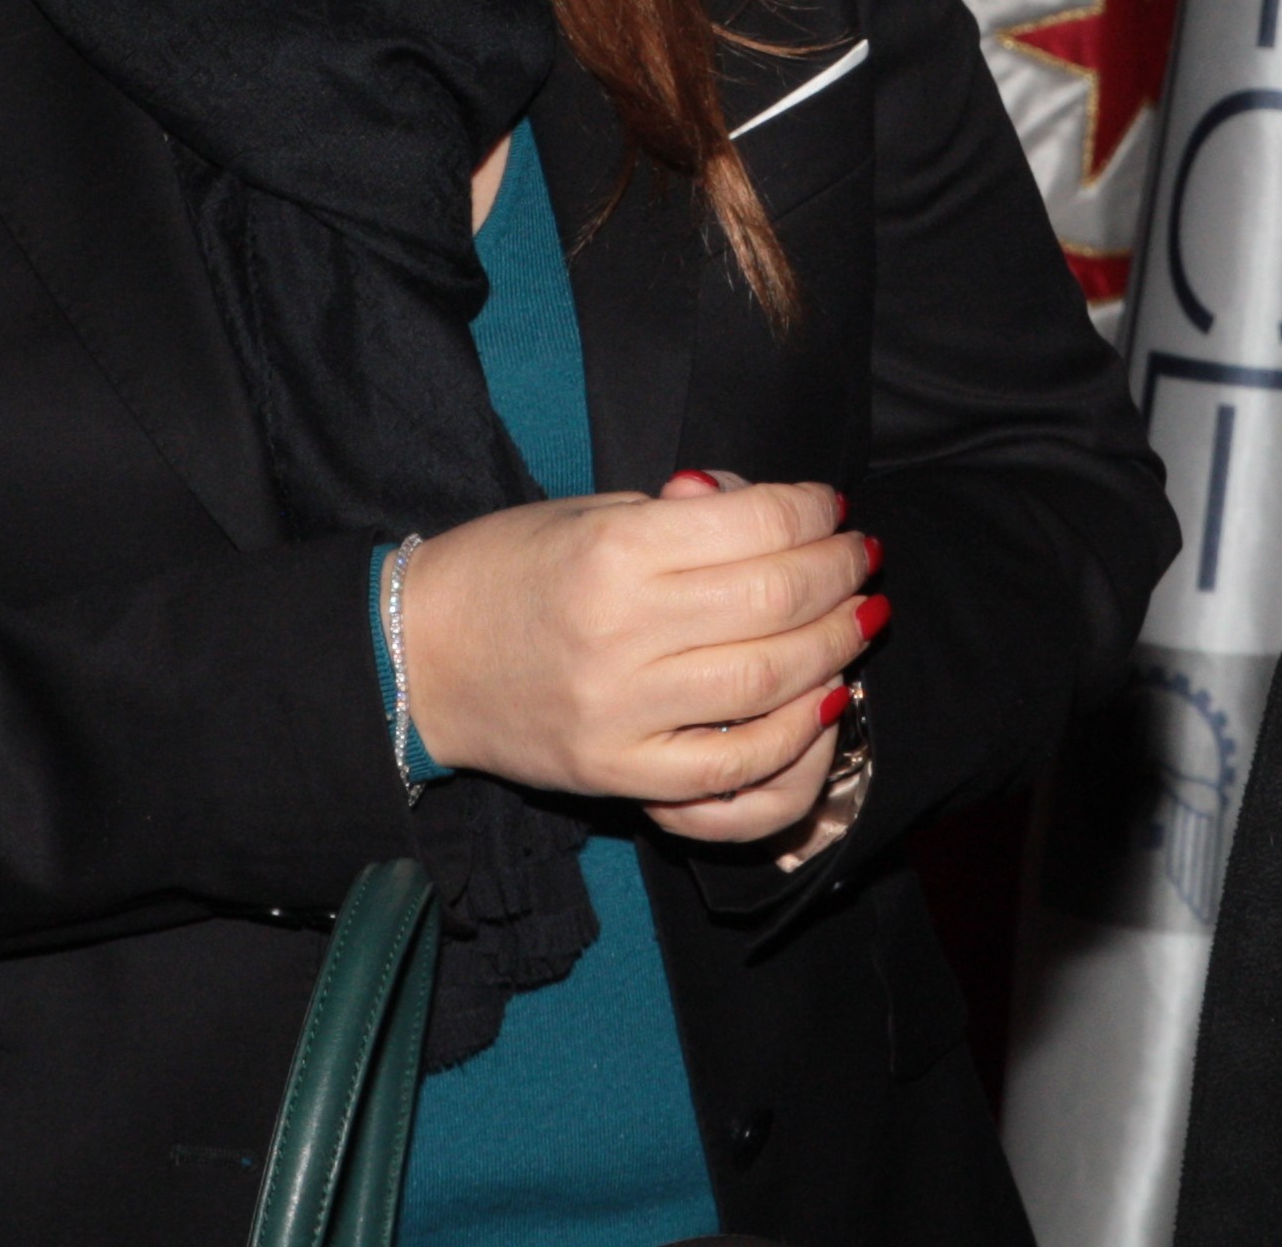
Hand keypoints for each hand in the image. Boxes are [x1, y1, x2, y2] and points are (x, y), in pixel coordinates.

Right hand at [401, 473, 880, 836]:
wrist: (417, 658)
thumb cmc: (508, 568)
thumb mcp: (589, 510)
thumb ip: (684, 514)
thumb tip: (779, 513)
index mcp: (615, 550)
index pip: (758, 526)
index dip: (814, 511)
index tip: (833, 506)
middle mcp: (623, 632)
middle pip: (776, 602)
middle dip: (839, 574)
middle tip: (864, 558)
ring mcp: (622, 713)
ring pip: (768, 684)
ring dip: (835, 648)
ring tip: (860, 619)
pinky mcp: (617, 774)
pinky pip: (730, 770)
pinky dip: (792, 738)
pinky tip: (823, 699)